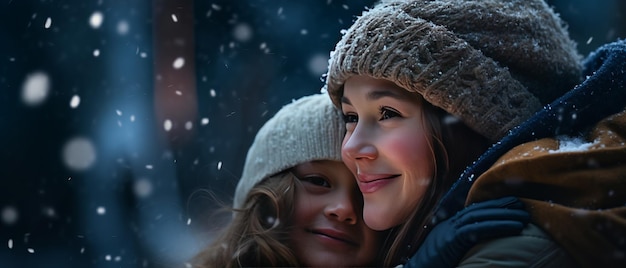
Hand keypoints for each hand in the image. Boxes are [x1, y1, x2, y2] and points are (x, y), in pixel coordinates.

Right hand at [405, 196, 529, 267]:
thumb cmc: (432, 266)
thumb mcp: (448, 252)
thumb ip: (461, 244)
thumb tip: (478, 243)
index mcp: (448, 226)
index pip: (473, 210)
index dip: (493, 206)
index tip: (512, 204)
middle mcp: (449, 224)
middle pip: (478, 209)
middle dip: (502, 206)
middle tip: (523, 205)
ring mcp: (449, 230)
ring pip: (480, 216)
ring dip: (505, 215)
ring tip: (524, 217)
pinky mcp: (451, 240)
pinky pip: (477, 229)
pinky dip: (497, 226)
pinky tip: (514, 227)